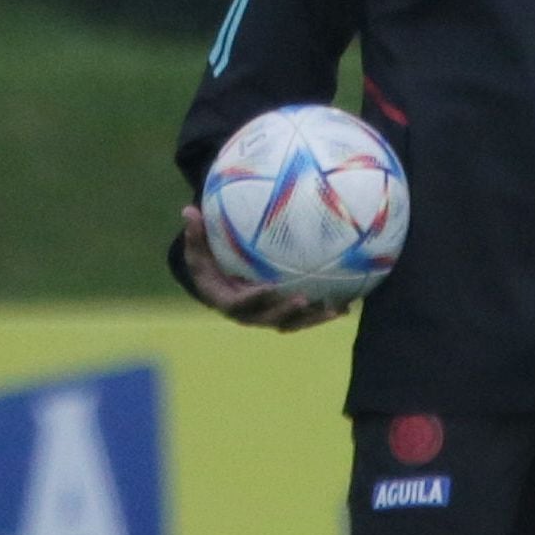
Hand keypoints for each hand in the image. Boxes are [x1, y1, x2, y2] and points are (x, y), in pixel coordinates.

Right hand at [174, 206, 351, 332]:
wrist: (220, 285)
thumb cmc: (210, 263)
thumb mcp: (198, 249)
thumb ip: (195, 234)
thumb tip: (187, 211)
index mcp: (226, 302)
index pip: (239, 304)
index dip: (253, 299)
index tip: (266, 288)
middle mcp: (249, 315)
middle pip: (269, 319)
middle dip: (287, 312)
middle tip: (304, 299)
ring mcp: (268, 318)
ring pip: (292, 323)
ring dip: (313, 319)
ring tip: (335, 310)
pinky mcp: (284, 316)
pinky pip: (306, 318)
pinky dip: (325, 313)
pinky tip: (347, 306)